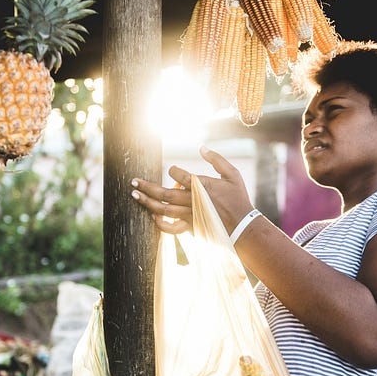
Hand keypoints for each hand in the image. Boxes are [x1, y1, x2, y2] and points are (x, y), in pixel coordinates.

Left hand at [130, 146, 254, 233]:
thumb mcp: (232, 175)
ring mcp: (190, 215)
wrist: (243, 226)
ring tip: (134, 195)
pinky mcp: (190, 227)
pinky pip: (171, 228)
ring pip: (163, 210)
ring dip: (147, 202)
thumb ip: (217, 160)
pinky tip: (152, 215)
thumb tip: (201, 147)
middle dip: (147, 186)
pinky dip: (160, 223)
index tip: (172, 170)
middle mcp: (192, 201)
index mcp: (202, 186)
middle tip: (133, 181)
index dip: (173, 171)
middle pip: (164, 193)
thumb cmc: (238, 198)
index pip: (179, 175)